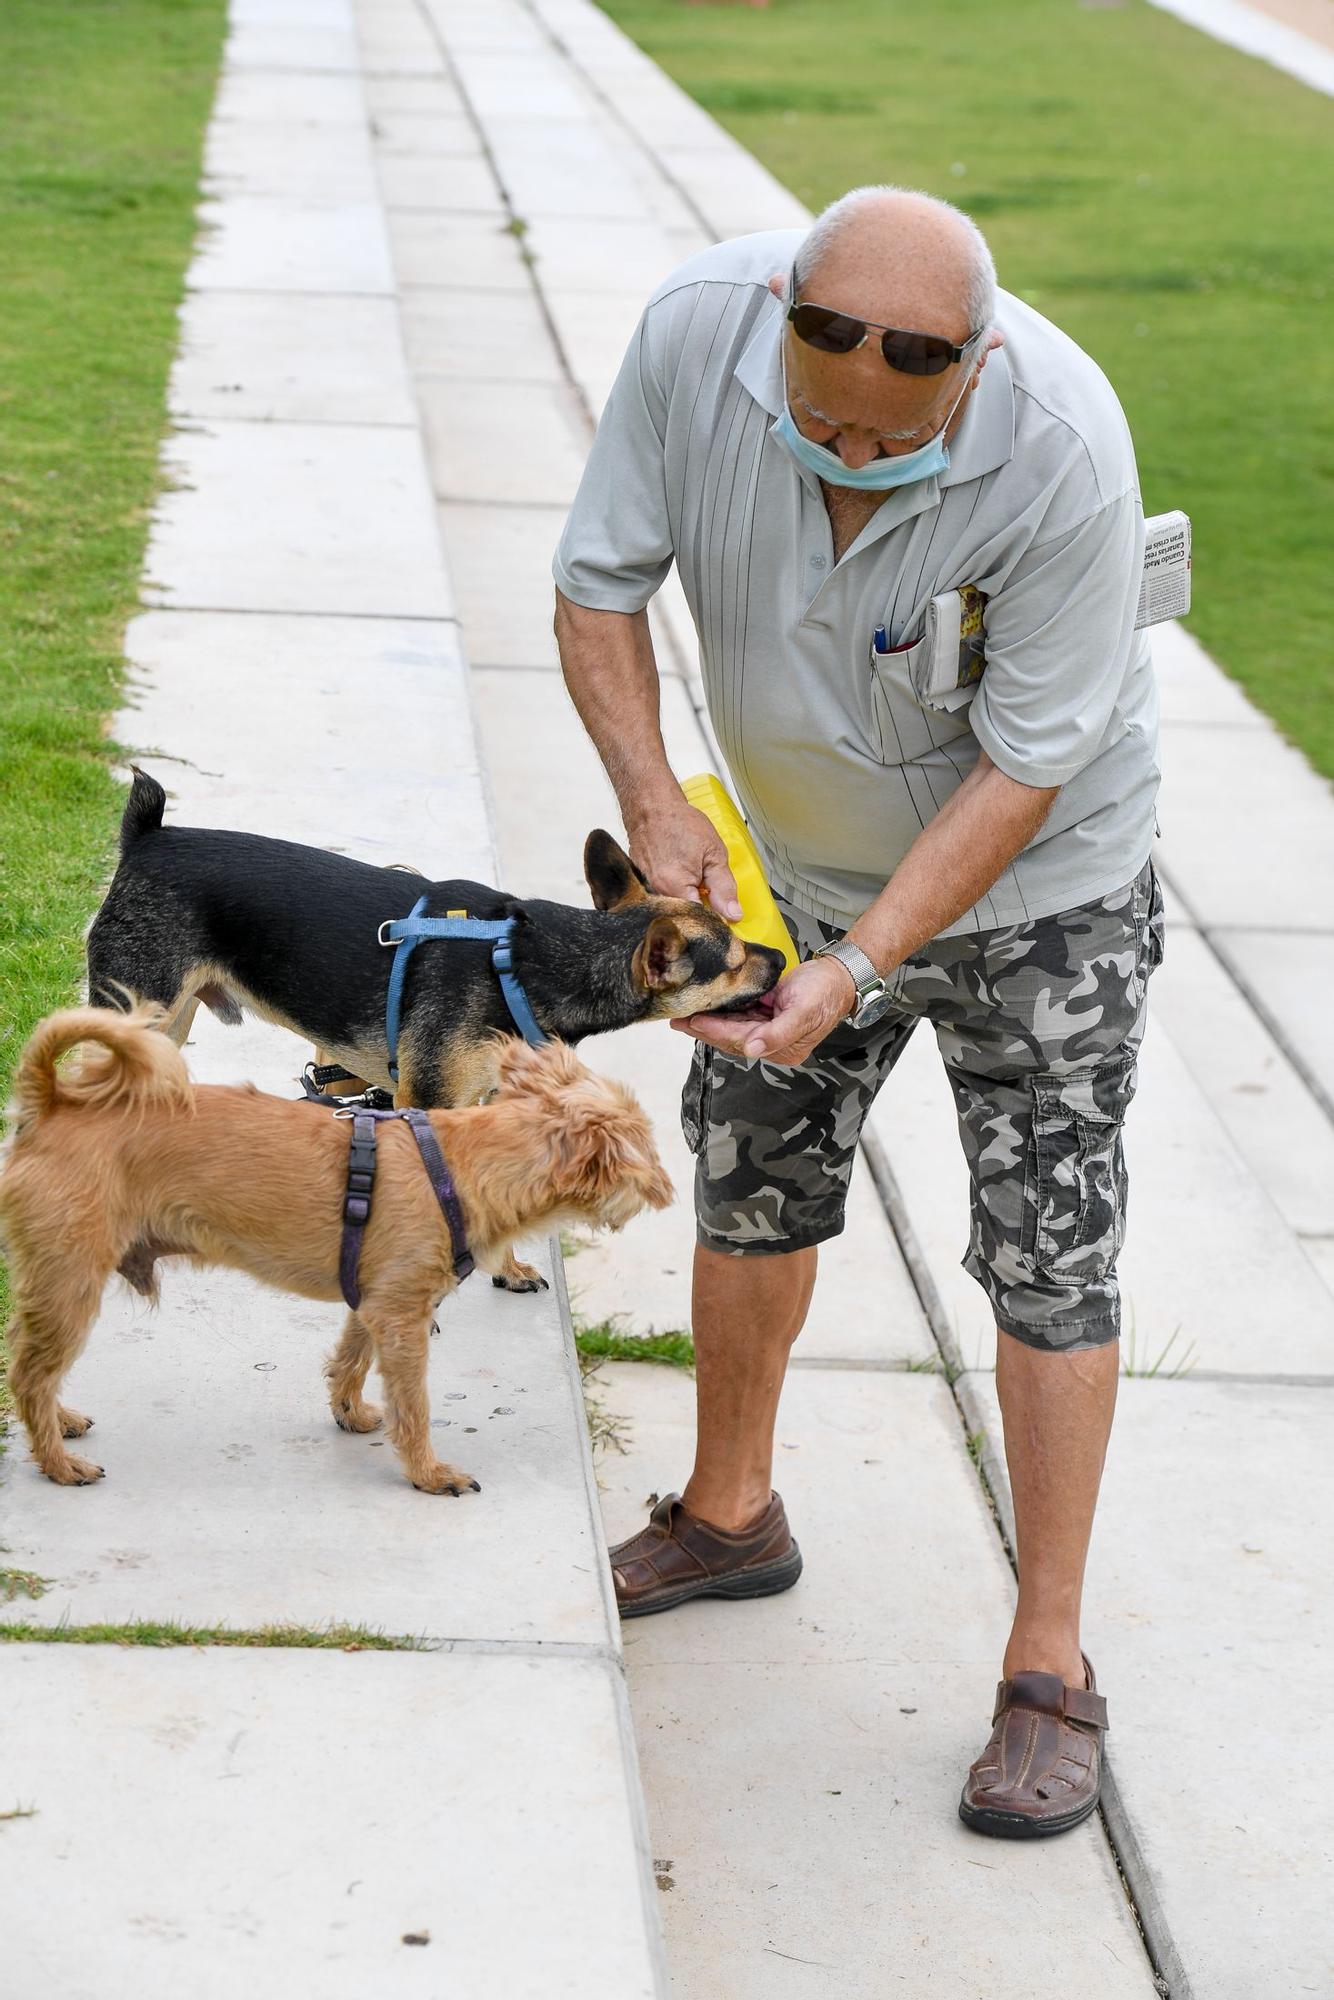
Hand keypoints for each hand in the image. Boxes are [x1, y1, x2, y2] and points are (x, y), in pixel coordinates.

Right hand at [627, 801, 741, 919]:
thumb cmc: (679, 822)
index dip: (713, 920)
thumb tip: (732, 914)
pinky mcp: (638, 885)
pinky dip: (672, 893)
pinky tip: (678, 878)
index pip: (698, 921)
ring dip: (685, 901)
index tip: (723, 916)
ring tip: (691, 881)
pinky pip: (659, 899)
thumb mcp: (714, 853)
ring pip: (671, 909)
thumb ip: (724, 888)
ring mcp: (643, 889)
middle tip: (706, 893)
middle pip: (683, 918)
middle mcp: (654, 892)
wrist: (651, 806)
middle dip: (698, 911)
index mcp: (674, 887)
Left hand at [670, 956, 855, 1066]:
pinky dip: (721, 1011)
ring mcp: (768, 1029)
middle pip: (731, 1038)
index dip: (716, 1032)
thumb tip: (754, 1050)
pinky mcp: (765, 1014)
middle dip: (704, 1029)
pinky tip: (706, 1006)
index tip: (694, 1022)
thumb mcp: (803, 1011)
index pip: (741, 1041)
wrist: (839, 974)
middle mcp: (772, 1043)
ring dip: (708, 1021)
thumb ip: (777, 1033)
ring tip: (683, 1014)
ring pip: (731, 1027)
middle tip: (677, 1020)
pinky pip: (738, 1015)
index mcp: (783, 1048)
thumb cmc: (826, 991)